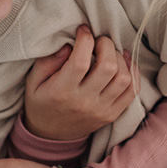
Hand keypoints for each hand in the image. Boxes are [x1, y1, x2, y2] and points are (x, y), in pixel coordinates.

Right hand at [23, 26, 137, 140]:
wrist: (50, 136)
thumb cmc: (41, 102)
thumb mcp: (34, 82)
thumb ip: (47, 61)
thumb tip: (69, 44)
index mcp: (62, 92)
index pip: (80, 62)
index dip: (85, 40)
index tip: (83, 30)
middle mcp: (84, 102)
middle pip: (108, 67)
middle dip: (106, 45)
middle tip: (99, 41)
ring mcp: (101, 110)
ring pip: (124, 78)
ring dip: (120, 58)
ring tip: (110, 53)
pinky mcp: (113, 114)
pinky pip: (132, 91)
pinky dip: (132, 73)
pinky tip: (123, 63)